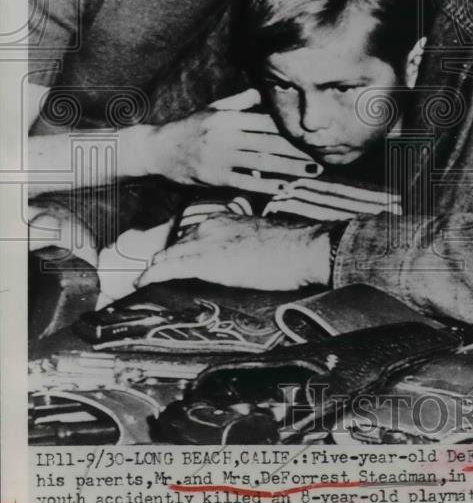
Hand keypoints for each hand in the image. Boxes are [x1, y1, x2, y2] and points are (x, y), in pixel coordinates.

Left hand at [134, 213, 329, 289]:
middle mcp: (210, 226)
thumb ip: (246, 245)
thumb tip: (245, 260)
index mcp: (226, 220)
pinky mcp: (204, 261)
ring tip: (143, 280)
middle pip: (177, 244)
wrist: (301, 249)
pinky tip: (142, 282)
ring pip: (169, 255)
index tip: (175, 260)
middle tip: (153, 275)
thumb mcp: (263, 239)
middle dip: (165, 260)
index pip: (192, 235)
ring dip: (156, 268)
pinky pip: (168, 268)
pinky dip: (152, 275)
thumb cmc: (292, 248)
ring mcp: (205, 242)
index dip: (181, 250)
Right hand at [145, 88, 320, 193]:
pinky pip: (244, 182)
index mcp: (229, 117)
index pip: (267, 123)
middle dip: (298, 151)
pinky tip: (284, 188)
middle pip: (270, 143)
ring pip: (262, 162)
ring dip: (290, 168)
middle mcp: (226, 135)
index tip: (311, 137)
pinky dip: (265, 186)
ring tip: (311, 172)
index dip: (291, 131)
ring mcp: (220, 157)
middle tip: (321, 158)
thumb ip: (240, 102)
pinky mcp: (214, 177)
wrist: (158, 149)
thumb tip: (263, 92)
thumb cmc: (190, 128)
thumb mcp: (213, 109)